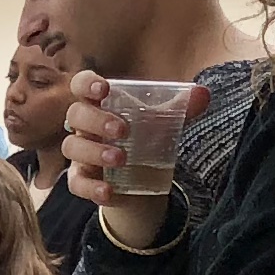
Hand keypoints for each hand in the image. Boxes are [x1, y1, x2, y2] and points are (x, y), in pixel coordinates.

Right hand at [60, 72, 195, 246]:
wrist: (142, 177)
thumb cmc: (145, 137)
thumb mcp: (163, 121)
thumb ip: (182, 108)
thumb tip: (203, 94)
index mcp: (100, 103)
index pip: (80, 85)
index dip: (86, 84)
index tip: (104, 89)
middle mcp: (84, 126)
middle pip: (75, 115)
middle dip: (96, 121)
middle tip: (123, 131)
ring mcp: (80, 153)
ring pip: (72, 148)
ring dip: (94, 152)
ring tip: (121, 159)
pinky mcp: (82, 179)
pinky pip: (76, 183)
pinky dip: (90, 187)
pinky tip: (109, 191)